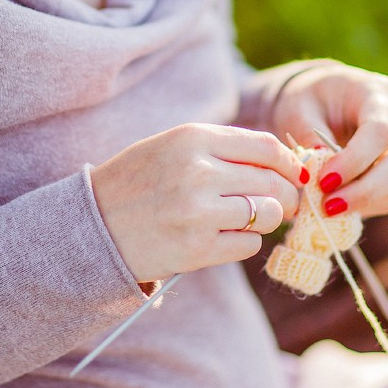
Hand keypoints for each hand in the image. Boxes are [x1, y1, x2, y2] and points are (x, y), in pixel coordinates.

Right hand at [90, 123, 306, 282]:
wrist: (93, 226)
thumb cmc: (137, 182)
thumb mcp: (172, 146)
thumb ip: (223, 147)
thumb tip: (284, 161)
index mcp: (193, 138)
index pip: (266, 147)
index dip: (289, 163)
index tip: (295, 174)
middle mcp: (198, 171)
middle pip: (273, 182)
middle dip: (287, 195)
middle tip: (285, 204)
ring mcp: (198, 212)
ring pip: (267, 213)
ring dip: (266, 219)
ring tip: (247, 219)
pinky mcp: (197, 249)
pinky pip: (248, 244)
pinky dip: (244, 242)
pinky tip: (223, 236)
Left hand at [269, 61, 387, 218]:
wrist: (321, 103)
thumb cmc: (309, 102)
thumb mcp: (298, 109)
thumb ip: (307, 135)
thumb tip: (317, 166)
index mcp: (377, 93)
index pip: (379, 131)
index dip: (354, 162)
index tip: (323, 182)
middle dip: (365, 191)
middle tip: (328, 206)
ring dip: (371, 202)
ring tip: (333, 206)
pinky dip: (376, 204)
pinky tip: (345, 202)